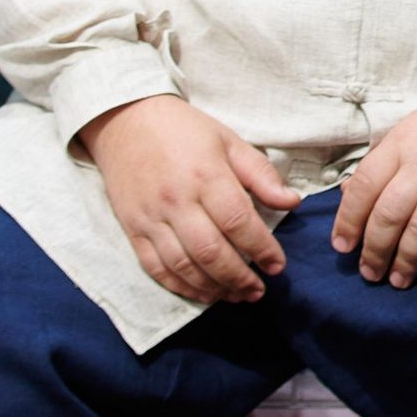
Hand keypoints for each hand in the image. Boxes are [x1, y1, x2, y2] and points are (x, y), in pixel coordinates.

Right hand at [80, 96, 302, 305]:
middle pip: (211, 251)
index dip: (262, 249)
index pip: (238, 222)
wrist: (125, 120)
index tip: (278, 266)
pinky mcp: (132, 228)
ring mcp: (151, 217)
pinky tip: (202, 293)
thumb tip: (292, 202)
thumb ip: (260, 174)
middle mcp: (176, 200)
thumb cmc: (183, 130)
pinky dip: (180, 286)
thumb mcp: (228, 141)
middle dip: (239, 277)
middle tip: (259, 291)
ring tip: (236, 296)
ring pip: (183, 265)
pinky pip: (156, 267)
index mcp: (206, 175)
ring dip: (213, 288)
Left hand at [332, 86, 416, 286]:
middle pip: (391, 213)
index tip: (342, 246)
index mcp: (401, 145)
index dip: (348, 220)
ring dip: (405, 260)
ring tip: (397, 280)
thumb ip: (379, 165)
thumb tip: (347, 196)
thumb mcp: (406, 134)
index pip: (365, 186)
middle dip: (375, 250)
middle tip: (369, 272)